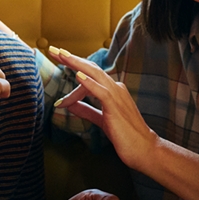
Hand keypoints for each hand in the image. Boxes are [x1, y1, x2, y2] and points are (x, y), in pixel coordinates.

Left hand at [49, 47, 159, 173]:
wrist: (144, 149)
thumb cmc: (125, 135)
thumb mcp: (101, 119)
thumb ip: (86, 110)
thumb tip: (69, 104)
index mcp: (113, 90)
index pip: (89, 76)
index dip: (72, 73)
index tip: (58, 70)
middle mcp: (115, 88)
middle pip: (90, 68)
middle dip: (71, 59)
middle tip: (54, 50)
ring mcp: (117, 96)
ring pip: (94, 74)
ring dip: (76, 64)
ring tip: (61, 56)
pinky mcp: (115, 107)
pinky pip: (101, 91)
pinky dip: (89, 83)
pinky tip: (78, 75)